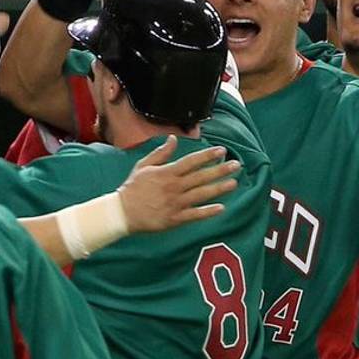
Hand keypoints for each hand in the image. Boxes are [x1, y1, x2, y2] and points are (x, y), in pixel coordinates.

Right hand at [118, 137, 240, 232]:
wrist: (121, 212)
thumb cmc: (132, 188)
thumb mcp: (143, 166)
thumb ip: (161, 153)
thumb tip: (173, 139)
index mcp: (166, 173)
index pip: (191, 161)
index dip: (207, 156)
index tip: (221, 151)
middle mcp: (173, 187)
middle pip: (200, 177)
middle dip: (220, 170)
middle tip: (236, 165)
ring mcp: (175, 203)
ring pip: (201, 194)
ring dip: (218, 188)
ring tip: (234, 183)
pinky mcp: (174, 219)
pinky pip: (194, 215)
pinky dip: (207, 212)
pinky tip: (221, 208)